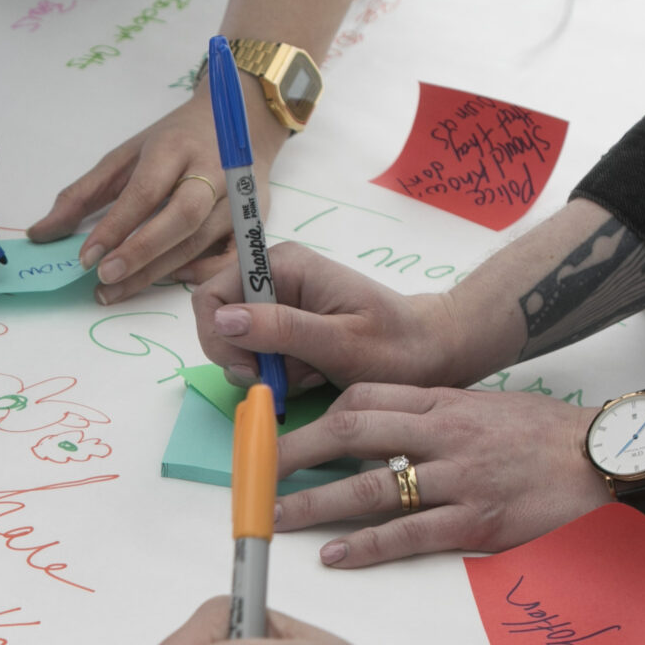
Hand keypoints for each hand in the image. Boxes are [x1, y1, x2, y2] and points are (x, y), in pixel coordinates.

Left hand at [30, 85, 278, 305]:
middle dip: (141, 251)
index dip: (115, 227)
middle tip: (104, 277)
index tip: (85, 257)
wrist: (238, 122)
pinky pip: (228, 257)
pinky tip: (168, 281)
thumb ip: (83, 194)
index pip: (145, 191)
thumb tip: (41, 234)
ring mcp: (239, 198)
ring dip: (156, 272)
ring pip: (199, 242)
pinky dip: (199, 274)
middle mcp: (214, 171)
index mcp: (176, 147)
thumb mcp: (125, 155)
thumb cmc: (173, 142)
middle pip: (181, 218)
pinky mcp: (255, 220)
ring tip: (116, 290)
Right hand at [192, 242, 489, 394]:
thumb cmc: (397, 346)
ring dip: (268, 371)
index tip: (254, 368)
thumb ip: (280, 329)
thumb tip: (223, 319)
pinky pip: (260, 358)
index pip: (212, 295)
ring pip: (237, 347)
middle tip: (285, 378)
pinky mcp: (286, 329)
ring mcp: (278, 305)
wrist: (432, 353)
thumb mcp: (340, 343)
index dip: (219, 336)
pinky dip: (281, 375)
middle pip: (219, 324)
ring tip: (312, 372)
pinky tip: (315, 373)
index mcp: (283, 266)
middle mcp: (274, 279)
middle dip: (246, 359)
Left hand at [277, 385, 607, 567]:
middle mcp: (444, 434)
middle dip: (294, 453)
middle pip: (350, 433)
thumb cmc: (552, 437)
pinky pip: (409, 534)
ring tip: (275, 517)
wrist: (611, 459)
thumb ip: (440, 414)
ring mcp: (459, 478)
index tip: (284, 432)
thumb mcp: (490, 406)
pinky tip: (333, 555)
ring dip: (314, 504)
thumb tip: (392, 426)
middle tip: (254, 473)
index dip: (316, 416)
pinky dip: (366, 546)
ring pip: (369, 487)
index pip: (364, 397)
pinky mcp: (477, 522)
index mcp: (445, 402)